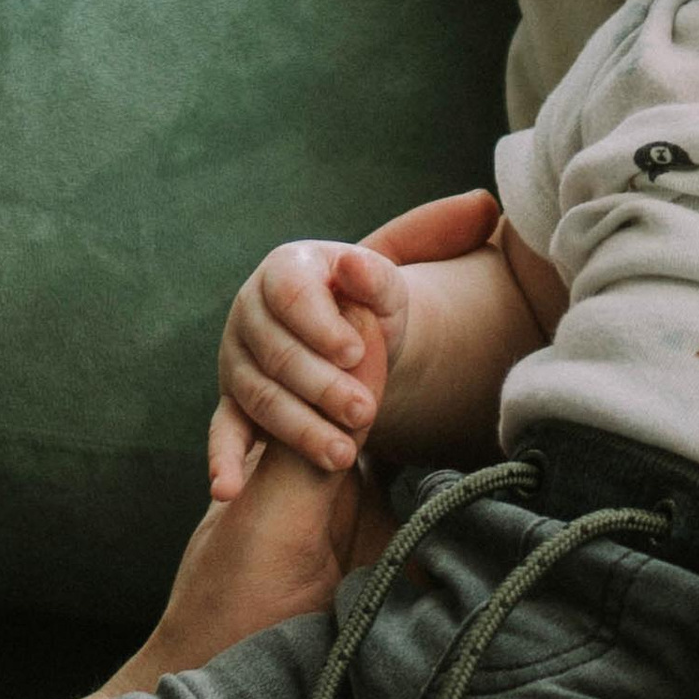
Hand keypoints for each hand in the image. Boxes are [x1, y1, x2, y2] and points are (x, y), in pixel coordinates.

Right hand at [207, 191, 500, 500]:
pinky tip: (229, 489)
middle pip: (276, 353)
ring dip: (297, 427)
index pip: (290, 292)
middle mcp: (252, 311)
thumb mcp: (397, 270)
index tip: (356, 351)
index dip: (320, 323)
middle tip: (365, 412)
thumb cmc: (370, 302)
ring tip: (343, 455)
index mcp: (289, 268)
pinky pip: (224, 430)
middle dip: (320, 386)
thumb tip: (476, 209)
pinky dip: (223, 460)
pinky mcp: (234, 402)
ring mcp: (239, 359)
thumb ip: (434, 234)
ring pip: (258, 396)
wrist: (348, 340)